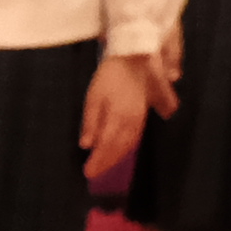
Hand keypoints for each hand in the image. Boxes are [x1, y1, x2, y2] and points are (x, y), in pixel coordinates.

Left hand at [78, 48, 171, 169]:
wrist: (133, 57)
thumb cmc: (110, 76)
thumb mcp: (94, 97)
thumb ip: (91, 121)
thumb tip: (87, 144)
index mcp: (119, 116)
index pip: (108, 146)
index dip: (99, 161)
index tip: (88, 173)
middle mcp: (132, 120)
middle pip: (120, 148)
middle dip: (108, 162)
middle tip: (94, 173)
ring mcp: (140, 117)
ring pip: (130, 143)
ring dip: (118, 157)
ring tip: (105, 166)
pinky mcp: (144, 113)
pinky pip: (136, 135)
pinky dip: (127, 146)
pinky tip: (120, 150)